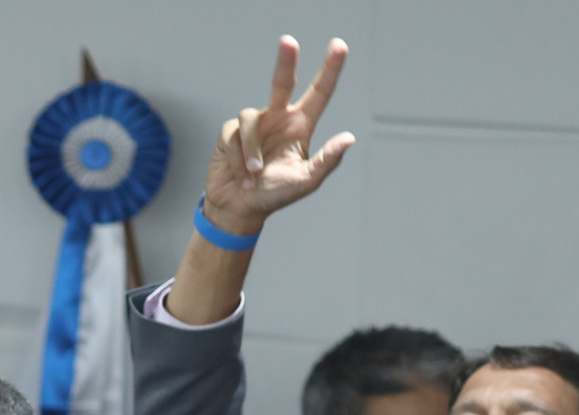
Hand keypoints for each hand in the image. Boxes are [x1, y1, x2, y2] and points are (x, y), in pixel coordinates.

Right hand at [201, 36, 354, 238]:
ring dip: (251, 150)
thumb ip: (326, 162)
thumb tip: (348, 138)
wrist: (238, 208)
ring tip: (253, 175)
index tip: (338, 46)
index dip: (329, 70)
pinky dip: (237, 159)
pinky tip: (240, 174)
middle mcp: (277, 119)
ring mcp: (254, 125)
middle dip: (285, 62)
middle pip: (282, 82)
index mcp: (300, 127)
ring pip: (250, 119)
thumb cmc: (274, 195)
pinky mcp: (230, 133)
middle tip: (288, 42)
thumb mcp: (305, 182)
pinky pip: (233, 136)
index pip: (319, 94)